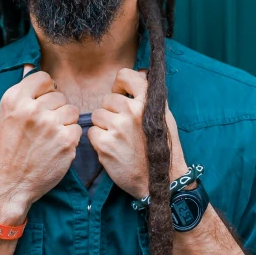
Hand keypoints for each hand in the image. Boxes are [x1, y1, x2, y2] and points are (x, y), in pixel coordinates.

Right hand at [0, 64, 81, 223]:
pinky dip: (70, 137)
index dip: (46, 91)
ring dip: (65, 122)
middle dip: (55, 109)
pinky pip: (77, 128)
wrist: (11, 182)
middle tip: (43, 127)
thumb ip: (22, 92)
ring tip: (50, 137)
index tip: (42, 103)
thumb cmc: (8, 149)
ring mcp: (50, 125)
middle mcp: (32, 109)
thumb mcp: (6, 115)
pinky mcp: (66, 140)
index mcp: (14, 99)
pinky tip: (57, 147)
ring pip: (71, 110)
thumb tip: (31, 66)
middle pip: (59, 95)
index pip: (43, 78)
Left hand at [88, 68, 187, 198]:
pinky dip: (99, 140)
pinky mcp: (104, 143)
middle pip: (107, 99)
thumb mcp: (163, 117)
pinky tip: (112, 149)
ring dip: (104, 126)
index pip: (125, 76)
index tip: (122, 95)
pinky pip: (91, 132)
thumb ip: (149, 96)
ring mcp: (118, 127)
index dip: (120, 85)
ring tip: (119, 140)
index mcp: (149, 101)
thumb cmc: (162, 149)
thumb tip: (140, 73)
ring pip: (97, 115)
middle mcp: (133, 111)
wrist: (161, 181)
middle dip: (112, 112)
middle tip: (123, 128)